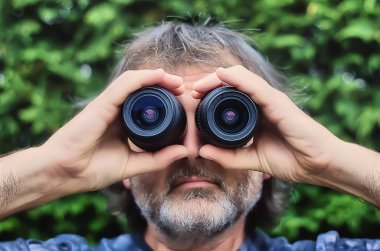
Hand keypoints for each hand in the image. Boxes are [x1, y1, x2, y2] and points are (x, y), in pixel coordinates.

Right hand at [43, 69, 187, 193]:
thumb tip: (185, 151)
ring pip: (135, 81)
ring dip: (158, 78)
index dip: (165, 99)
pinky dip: (143, 78)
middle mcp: (115, 110)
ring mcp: (108, 105)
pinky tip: (160, 75)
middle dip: (165, 85)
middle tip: (184, 90)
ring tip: (177, 82)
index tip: (183, 103)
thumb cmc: (92, 169)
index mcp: (122, 122)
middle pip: (142, 89)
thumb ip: (158, 158)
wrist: (64, 173)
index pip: (146, 104)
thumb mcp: (133, 165)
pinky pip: (124, 85)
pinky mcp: (101, 104)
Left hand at [192, 65, 339, 183]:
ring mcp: (270, 99)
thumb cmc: (291, 160)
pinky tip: (221, 75)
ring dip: (217, 79)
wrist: (318, 166)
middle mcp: (262, 101)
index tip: (192, 101)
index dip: (210, 94)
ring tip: (198, 86)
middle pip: (231, 83)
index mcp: (256, 112)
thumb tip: (201, 151)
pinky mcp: (278, 102)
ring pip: (240, 78)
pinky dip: (237, 79)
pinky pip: (255, 86)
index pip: (229, 95)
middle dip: (208, 84)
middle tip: (191, 92)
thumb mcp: (251, 159)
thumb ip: (228, 156)